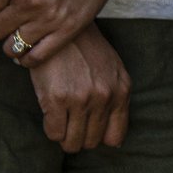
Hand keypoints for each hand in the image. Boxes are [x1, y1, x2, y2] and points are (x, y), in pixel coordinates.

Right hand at [29, 24, 129, 152]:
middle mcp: (104, 97)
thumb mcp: (112, 71)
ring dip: (64, 137)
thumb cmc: (85, 51)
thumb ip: (116, 100)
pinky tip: (50, 114)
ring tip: (60, 121)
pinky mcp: (56, 100)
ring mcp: (80, 99)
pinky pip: (53, 133)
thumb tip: (113, 142)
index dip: (99, 138)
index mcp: (121, 91)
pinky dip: (51, 129)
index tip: (88, 130)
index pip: (114, 137)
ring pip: (71, 142)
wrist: (60, 30)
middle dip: (78, 138)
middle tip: (70, 124)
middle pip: (90, 142)